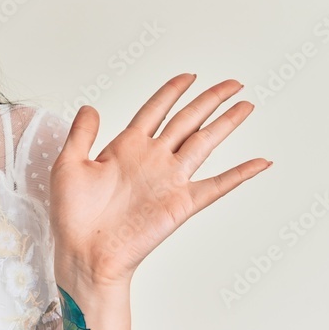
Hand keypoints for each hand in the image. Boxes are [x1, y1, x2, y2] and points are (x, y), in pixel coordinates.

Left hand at [50, 73, 271, 287]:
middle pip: (187, 120)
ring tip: (246, 106)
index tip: (189, 76)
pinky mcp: (180, 204)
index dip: (172, 92)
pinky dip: (240, 174)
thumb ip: (82, 134)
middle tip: (233, 83)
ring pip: (204, 143)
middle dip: (209, 100)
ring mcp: (169, 180)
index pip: (154, 110)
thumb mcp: (68, 164)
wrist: (83, 252)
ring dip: (226, 124)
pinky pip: (217, 186)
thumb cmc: (72, 215)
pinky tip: (260, 162)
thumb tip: (90, 106)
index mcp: (125, 147)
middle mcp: (151, 159)